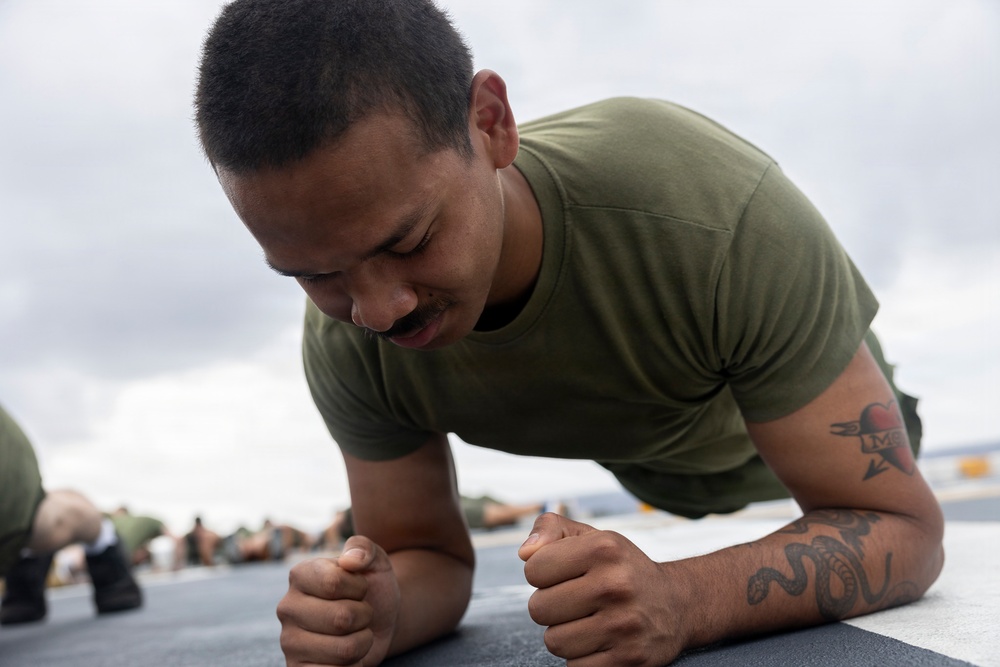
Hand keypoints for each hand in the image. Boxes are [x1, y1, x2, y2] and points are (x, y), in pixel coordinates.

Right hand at [277, 536, 399, 665]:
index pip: (333, 583)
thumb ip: (364, 548)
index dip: (359, 588)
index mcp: (300, 575)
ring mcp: (289, 641)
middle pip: (342, 618)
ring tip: (355, 632)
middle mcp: (288, 607)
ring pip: (344, 649)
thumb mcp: (375, 561)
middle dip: (365, 616)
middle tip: (360, 612)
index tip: (359, 588)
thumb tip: (351, 560)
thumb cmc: (372, 588)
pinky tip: (346, 656)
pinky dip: (353, 665)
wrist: (378, 621)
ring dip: (363, 642)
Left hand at [518, 513, 684, 666]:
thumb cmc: (620, 568)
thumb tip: (525, 552)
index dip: (542, 574)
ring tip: (588, 621)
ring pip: (554, 641)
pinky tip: (602, 640)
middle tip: (576, 601)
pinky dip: (582, 657)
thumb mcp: (592, 536)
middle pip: (538, 609)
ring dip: (565, 634)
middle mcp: (615, 585)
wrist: (677, 604)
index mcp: (603, 548)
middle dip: (550, 606)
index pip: (533, 569)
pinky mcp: (629, 659)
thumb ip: (551, 528)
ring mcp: (624, 625)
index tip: (565, 574)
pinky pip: (574, 666)